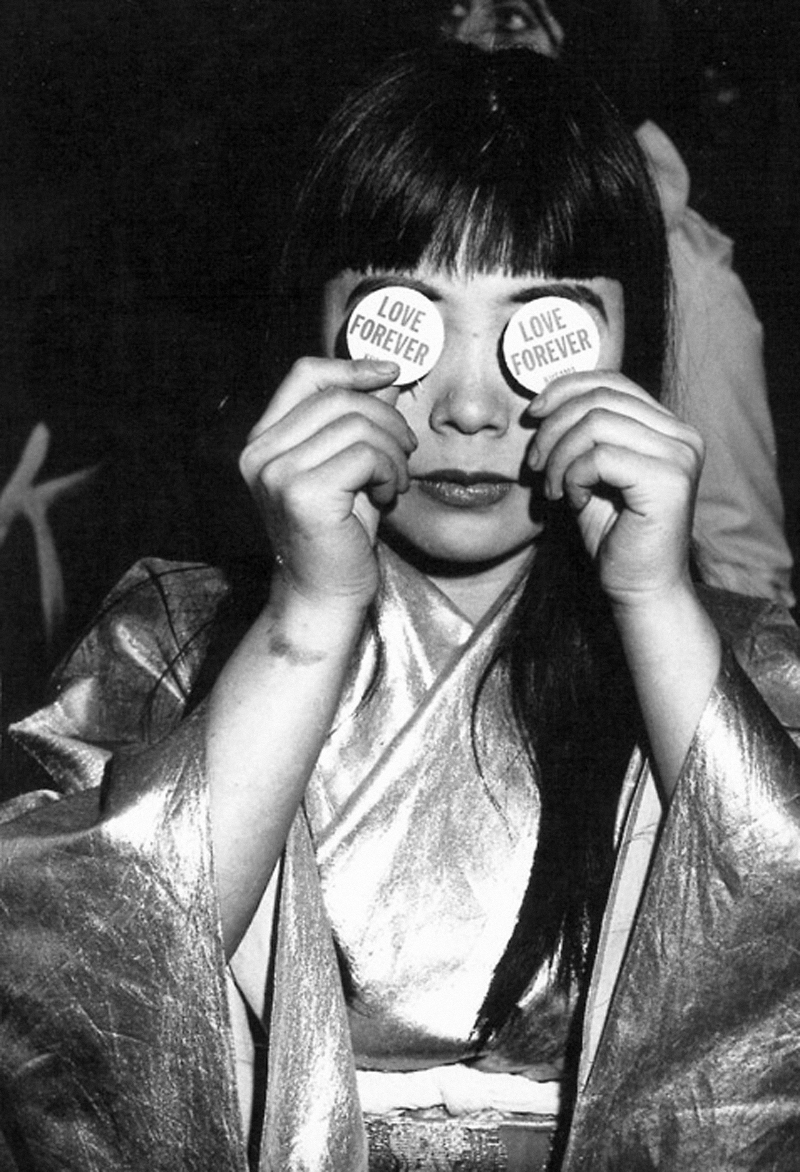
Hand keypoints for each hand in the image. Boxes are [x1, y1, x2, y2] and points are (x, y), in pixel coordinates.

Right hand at [240, 357, 415, 611]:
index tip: (390, 373)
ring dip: (393, 452)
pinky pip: (367, 456)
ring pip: (358, 426)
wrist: (324, 593)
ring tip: (396, 482)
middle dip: (387, 419)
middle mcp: (260, 453)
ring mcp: (277, 473)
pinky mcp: (303, 494)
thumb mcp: (349, 465)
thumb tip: (385, 376)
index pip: (305, 375)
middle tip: (405, 451)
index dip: (352, 366)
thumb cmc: (339, 532)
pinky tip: (388, 497)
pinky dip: (391, 472)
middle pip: (339, 398)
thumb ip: (358, 420)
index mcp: (263, 441)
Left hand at [526, 372, 704, 610]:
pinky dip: (573, 476)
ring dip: (559, 456)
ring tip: (554, 489)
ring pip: (595, 424)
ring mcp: (680, 456)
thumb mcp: (592, 474)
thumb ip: (582, 434)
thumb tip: (544, 401)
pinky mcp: (669, 480)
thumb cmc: (614, 536)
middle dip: (553, 428)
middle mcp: (682, 436)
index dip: (564, 389)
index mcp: (668, 428)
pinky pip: (599, 457)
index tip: (533, 416)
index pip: (611, 382)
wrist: (640, 589)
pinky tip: (574, 502)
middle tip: (535, 465)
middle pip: (599, 399)